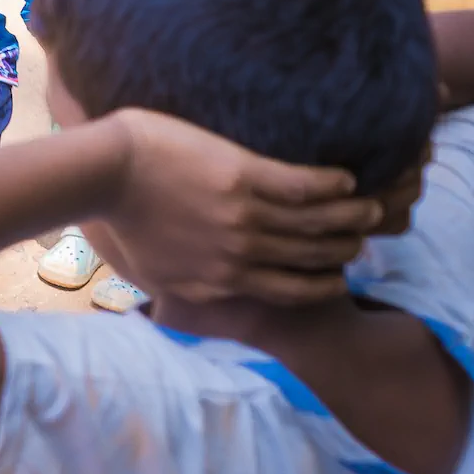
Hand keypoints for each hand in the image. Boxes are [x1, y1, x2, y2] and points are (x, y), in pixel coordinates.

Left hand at [90, 110, 395, 307]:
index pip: (287, 291)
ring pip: (316, 224)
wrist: (103, 173)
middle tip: (363, 237)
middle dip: (345, 250)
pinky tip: (346, 178)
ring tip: (370, 206)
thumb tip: (188, 300)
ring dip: (351, 216)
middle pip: (311, 259)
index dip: (321, 284)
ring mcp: (243, 218)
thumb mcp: (151, 272)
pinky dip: (331, 185)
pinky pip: (303, 187)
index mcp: (218, 281)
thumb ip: (183, 288)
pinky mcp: (244, 178)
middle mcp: (239, 256)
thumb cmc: (118, 215)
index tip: (339, 275)